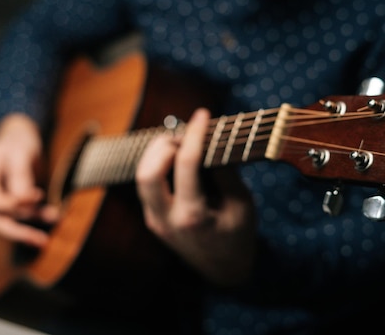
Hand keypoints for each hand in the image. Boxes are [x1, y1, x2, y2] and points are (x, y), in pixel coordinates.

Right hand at [0, 113, 59, 246]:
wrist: (19, 136)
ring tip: (48, 235)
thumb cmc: (18, 142)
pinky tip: (52, 217)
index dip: (17, 204)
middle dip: (18, 232)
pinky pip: (19, 216)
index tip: (38, 194)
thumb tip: (26, 201)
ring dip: (28, 228)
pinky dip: (35, 218)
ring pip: (7, 223)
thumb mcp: (21, 153)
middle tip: (41, 240)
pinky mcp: (8, 204)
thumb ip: (21, 176)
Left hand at [135, 108, 256, 286]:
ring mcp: (155, 221)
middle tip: (185, 133)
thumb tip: (210, 139)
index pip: (186, 164)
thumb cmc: (238, 236)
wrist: (224, 270)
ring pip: (141, 177)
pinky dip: (158, 165)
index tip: (202, 114)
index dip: (195, 133)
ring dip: (157, 153)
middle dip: (164, 145)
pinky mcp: (152, 219)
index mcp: (192, 217)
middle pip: (147, 172)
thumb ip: (225, 172)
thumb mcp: (242, 204)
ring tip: (179, 141)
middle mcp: (166, 220)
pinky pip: (147, 185)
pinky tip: (175, 157)